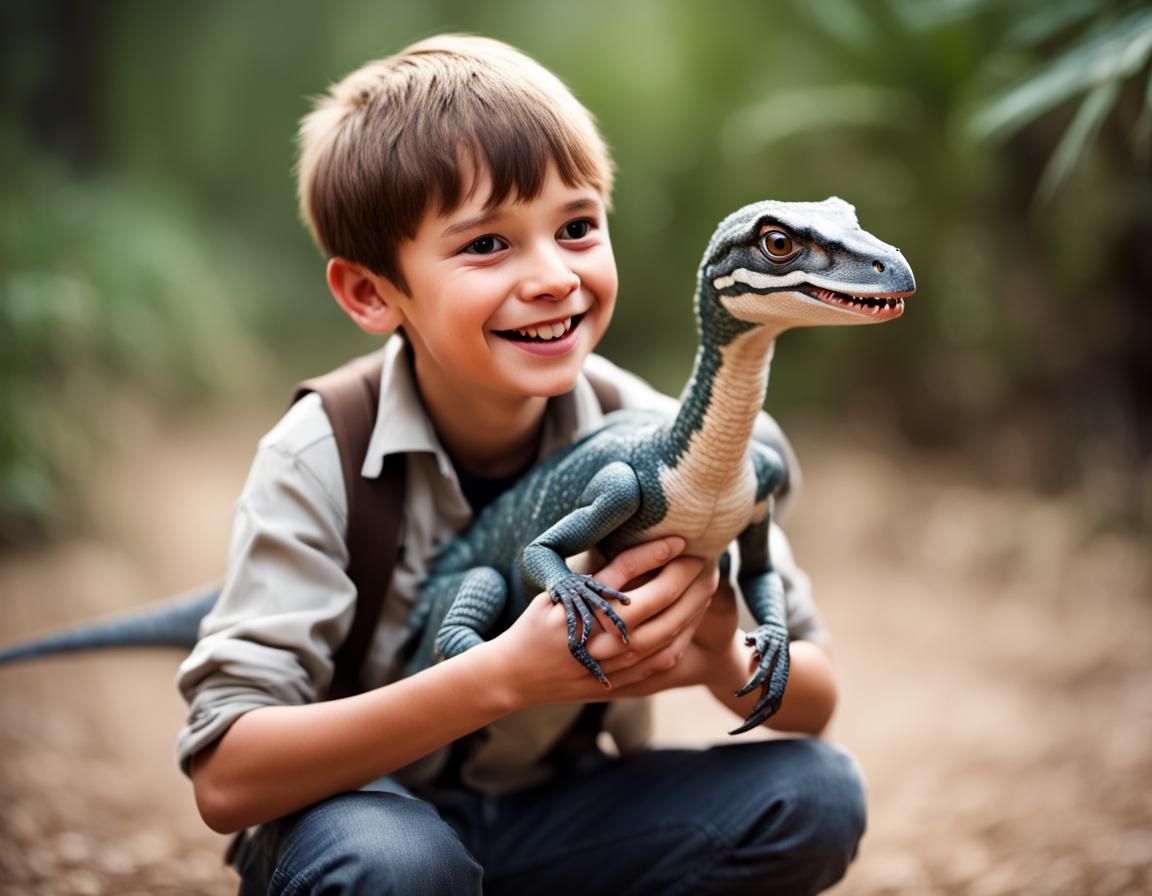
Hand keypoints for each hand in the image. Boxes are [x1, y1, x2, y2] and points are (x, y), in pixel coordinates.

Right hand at [489, 537, 717, 707]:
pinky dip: (682, 639)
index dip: (661, 555)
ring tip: (704, 586)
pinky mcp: (620, 683)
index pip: (636, 577)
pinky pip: (663, 663)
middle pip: (662, 606)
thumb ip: (602, 578)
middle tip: (702, 559)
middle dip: (688, 579)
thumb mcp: (561, 594)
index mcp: (590, 615)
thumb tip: (644, 552)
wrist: (515, 676)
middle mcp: (608, 643)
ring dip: (693, 608)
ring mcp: (616, 667)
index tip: (680, 540)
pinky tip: (690, 621)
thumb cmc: (535, 627)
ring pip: (670, 636)